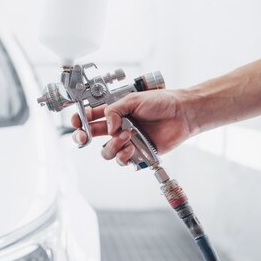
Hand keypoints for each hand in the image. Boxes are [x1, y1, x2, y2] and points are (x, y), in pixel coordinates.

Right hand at [71, 89, 196, 164]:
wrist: (181, 114)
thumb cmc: (161, 102)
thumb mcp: (132, 99)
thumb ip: (114, 111)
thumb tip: (107, 127)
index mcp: (114, 112)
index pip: (91, 117)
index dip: (80, 120)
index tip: (78, 121)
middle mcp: (117, 127)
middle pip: (91, 136)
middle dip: (83, 137)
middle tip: (83, 136)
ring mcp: (126, 141)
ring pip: (106, 151)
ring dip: (112, 145)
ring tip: (126, 136)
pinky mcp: (137, 153)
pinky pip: (122, 160)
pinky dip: (123, 155)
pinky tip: (131, 147)